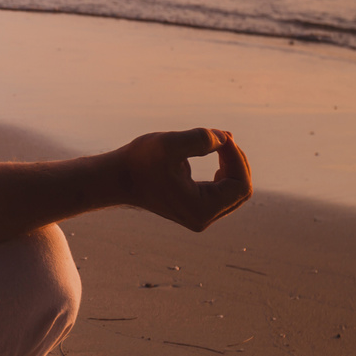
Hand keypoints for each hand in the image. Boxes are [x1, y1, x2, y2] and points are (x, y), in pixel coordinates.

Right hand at [117, 128, 250, 231]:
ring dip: (231, 164)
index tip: (222, 137)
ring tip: (220, 142)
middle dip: (236, 161)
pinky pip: (221, 191)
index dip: (236, 158)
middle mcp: (203, 219)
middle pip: (240, 190)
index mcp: (201, 210)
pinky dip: (223, 170)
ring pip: (232, 190)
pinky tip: (215, 152)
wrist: (115, 177)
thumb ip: (200, 139)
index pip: (240, 185)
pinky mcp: (194, 208)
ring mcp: (199, 215)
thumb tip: (226, 138)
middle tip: (223, 137)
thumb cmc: (138, 161)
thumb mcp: (169, 144)